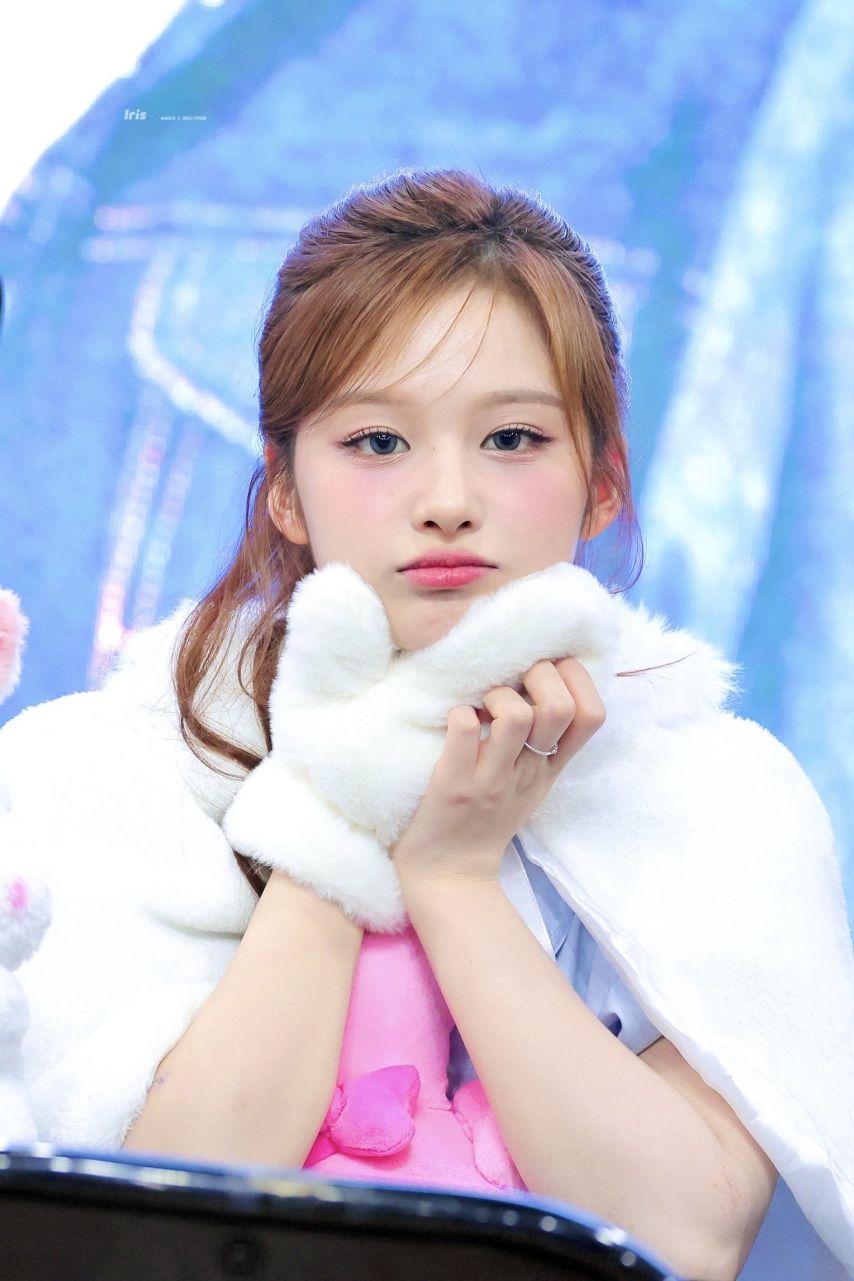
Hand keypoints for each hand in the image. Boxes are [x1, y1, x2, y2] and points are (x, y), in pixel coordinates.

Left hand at [388, 657, 605, 890]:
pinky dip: (458, 714)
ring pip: (515, 715)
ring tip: (482, 705)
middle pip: (559, 707)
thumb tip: (546, 678)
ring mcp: (491, 779)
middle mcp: (528, 771)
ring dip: (496, 694)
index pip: (593, 715)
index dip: (576, 679)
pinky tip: (454, 722)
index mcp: (551, 767)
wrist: (449, 874)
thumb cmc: (486, 819)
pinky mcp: (453, 785)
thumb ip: (544, 742)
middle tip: (512, 683)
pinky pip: (463, 729)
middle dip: (537, 675)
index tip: (548, 671)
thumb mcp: (531, 783)